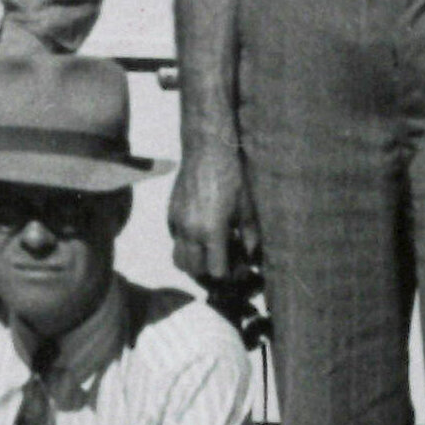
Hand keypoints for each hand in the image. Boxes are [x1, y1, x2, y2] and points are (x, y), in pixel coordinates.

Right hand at [168, 148, 251, 294]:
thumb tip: (253, 259)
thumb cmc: (232, 177)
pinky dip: (187, 246)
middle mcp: (189, 231)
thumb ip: (250, 238)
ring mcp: (176, 223)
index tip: (240, 268)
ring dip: (195, 263)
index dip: (229, 274)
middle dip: (211, 272)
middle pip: (194, 271)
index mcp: (211, 231)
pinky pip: (175, 241)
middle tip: (226, 263)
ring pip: (179, 259)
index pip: (216, 271)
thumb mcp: (247, 209)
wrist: (206, 150)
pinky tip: (202, 234)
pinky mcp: (170, 214)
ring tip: (211, 252)